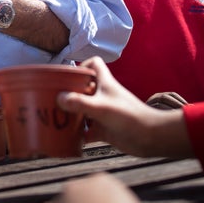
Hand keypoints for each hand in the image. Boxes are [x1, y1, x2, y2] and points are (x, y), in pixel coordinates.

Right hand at [57, 57, 191, 158]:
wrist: (150, 138)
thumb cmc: (128, 116)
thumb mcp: (101, 107)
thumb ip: (79, 102)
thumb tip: (59, 98)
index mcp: (104, 83)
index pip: (94, 64)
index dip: (82, 66)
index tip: (70, 76)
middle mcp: (102, 95)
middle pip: (83, 88)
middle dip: (69, 93)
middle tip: (53, 98)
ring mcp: (103, 112)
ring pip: (83, 109)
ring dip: (71, 114)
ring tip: (56, 118)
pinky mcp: (104, 129)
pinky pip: (87, 130)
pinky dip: (79, 134)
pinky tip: (68, 138)